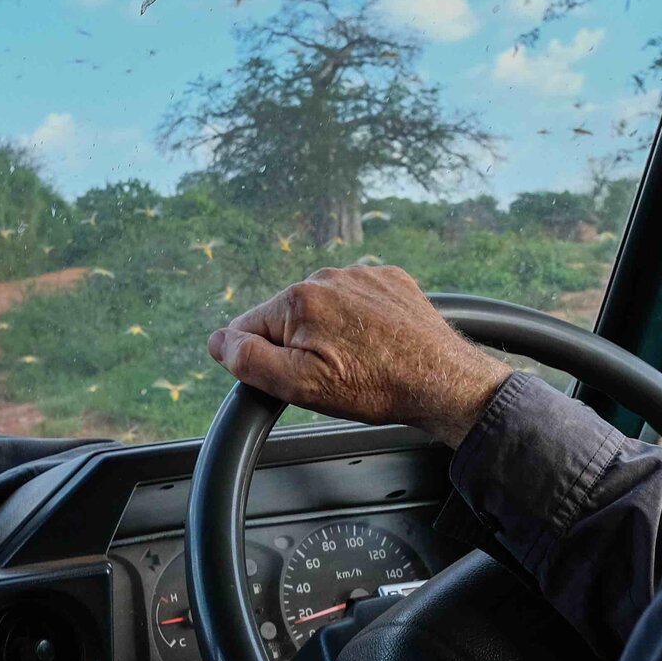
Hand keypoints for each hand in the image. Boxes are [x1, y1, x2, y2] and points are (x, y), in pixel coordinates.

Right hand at [206, 265, 511, 446]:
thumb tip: (218, 341)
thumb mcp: (299, 386)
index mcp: (298, 298)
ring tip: (360, 362)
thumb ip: (249, 360)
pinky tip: (378, 345)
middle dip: (298, 345)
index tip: (293, 377)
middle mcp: (327, 275)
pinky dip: (361, 321)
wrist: (443, 380)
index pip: (249, 328)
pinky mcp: (391, 280)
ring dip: (330, 333)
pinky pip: (358, 300)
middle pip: (287, 317)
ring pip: (324, 308)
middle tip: (331, 375)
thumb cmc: (374, 386)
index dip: (262, 359)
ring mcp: (362, 274)